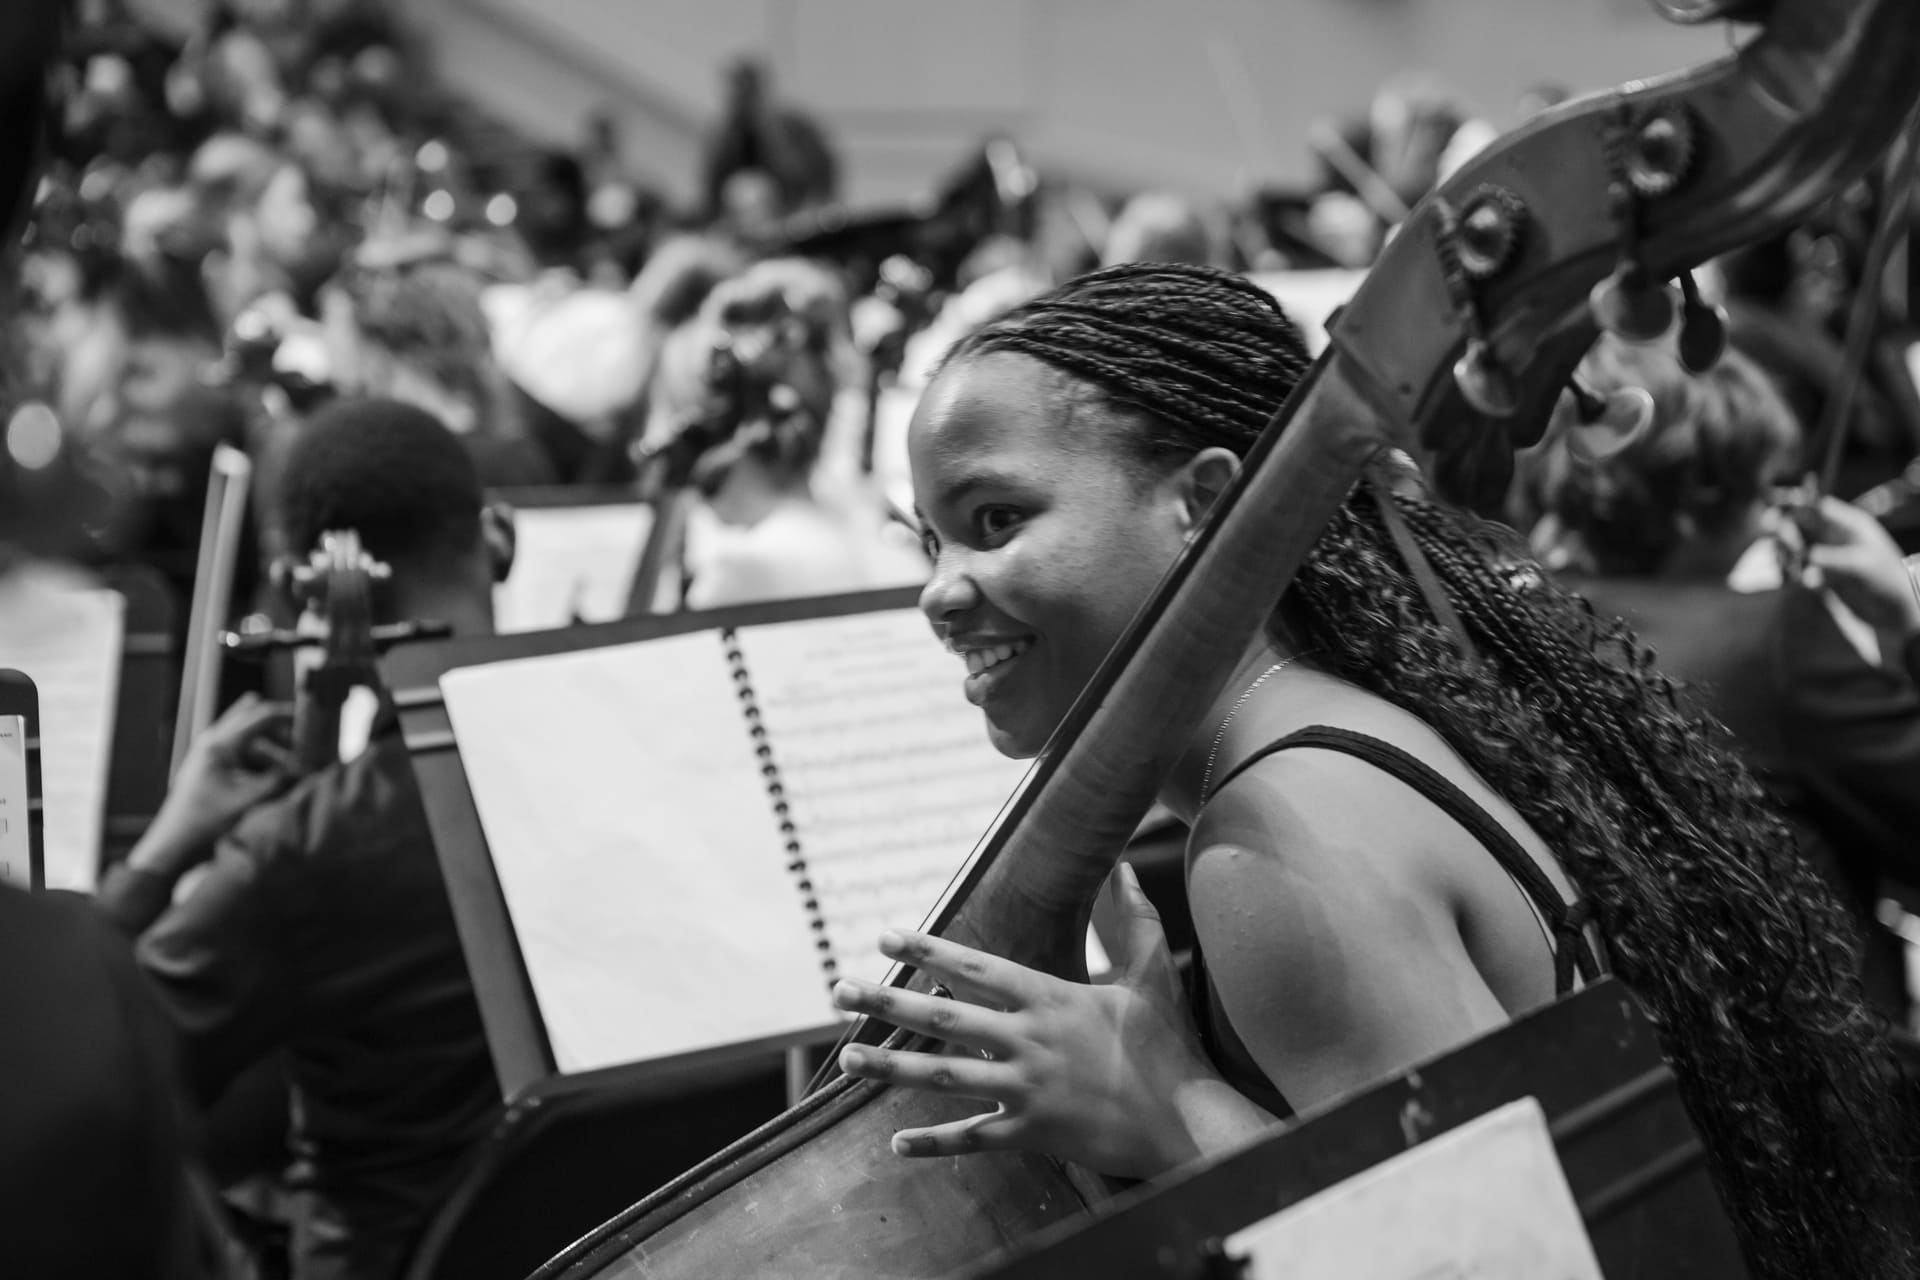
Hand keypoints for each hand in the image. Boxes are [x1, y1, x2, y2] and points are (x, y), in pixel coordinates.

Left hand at [138, 694, 298, 872]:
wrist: (176, 843)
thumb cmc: (206, 821)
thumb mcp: (248, 800)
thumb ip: (278, 781)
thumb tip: (306, 769)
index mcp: (220, 744)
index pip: (262, 716)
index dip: (289, 716)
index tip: (313, 722)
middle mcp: (213, 742)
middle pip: (254, 720)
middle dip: (281, 731)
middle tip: (304, 743)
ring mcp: (210, 753)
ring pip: (250, 739)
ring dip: (272, 749)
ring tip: (292, 769)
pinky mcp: (212, 767)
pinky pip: (242, 754)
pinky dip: (261, 761)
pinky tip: (275, 776)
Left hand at [832, 864, 1219, 1179]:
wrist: (1190, 1122)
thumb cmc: (1170, 1049)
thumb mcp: (1154, 976)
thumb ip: (1135, 920)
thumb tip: (1129, 867)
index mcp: (1052, 998)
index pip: (977, 967)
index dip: (928, 950)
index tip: (885, 937)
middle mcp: (1030, 1041)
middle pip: (944, 1019)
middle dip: (886, 1002)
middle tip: (838, 991)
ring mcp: (1028, 1090)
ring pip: (944, 1077)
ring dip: (891, 1067)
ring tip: (848, 1058)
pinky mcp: (1033, 1133)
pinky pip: (972, 1138)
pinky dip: (933, 1142)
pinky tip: (896, 1141)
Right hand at [1787, 496, 1919, 636]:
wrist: (1894, 611)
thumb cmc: (1887, 581)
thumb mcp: (1863, 566)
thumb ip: (1833, 559)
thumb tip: (1806, 556)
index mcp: (1847, 524)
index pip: (1815, 506)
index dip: (1794, 507)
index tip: (1777, 516)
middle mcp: (1832, 536)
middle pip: (1797, 524)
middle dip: (1785, 533)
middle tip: (1786, 548)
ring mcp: (1824, 555)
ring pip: (1791, 546)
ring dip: (1785, 556)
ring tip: (1794, 571)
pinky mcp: (1818, 574)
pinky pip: (1794, 568)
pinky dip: (1789, 573)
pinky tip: (1798, 582)